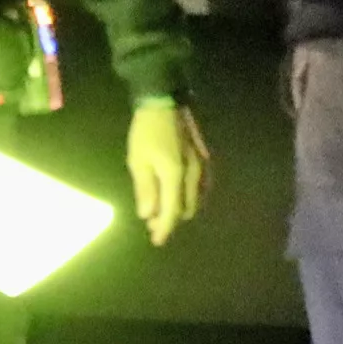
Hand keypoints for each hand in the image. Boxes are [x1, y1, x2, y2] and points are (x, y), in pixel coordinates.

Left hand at [126, 100, 209, 243]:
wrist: (165, 102)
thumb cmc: (146, 132)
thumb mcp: (138, 161)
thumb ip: (145, 189)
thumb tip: (148, 215)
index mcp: (175, 176)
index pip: (172, 210)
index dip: (164, 228)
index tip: (156, 241)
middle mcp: (194, 175)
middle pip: (187, 207)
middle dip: (172, 219)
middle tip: (154, 225)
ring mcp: (202, 166)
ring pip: (197, 197)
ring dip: (182, 208)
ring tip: (164, 211)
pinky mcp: (204, 158)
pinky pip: (202, 185)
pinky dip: (192, 196)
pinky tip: (181, 195)